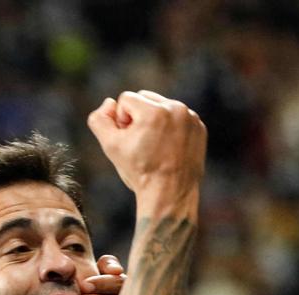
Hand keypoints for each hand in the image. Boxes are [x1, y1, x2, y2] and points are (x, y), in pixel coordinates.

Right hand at [87, 90, 205, 213]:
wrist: (170, 193)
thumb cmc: (139, 171)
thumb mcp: (110, 146)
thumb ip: (100, 119)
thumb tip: (109, 103)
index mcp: (153, 111)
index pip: (126, 99)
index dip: (122, 121)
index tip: (130, 141)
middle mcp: (175, 109)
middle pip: (145, 97)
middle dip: (138, 117)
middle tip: (141, 144)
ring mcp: (190, 117)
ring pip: (162, 106)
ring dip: (154, 120)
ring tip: (155, 147)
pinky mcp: (199, 126)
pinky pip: (178, 117)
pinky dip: (171, 128)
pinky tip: (168, 148)